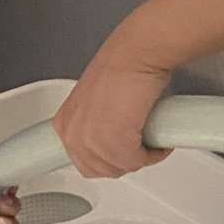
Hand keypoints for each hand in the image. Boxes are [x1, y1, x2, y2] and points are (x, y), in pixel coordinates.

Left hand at [54, 46, 172, 177]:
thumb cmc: (123, 67)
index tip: (122, 153)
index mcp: (65, 124)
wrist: (137, 54)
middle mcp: (73, 134)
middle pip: (102, 169)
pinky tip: (159, 142)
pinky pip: (137, 161)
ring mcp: (92, 139)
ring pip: (121, 167)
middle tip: (141, 147)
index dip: (107, 159)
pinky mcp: (115, 142)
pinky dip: (153, 155)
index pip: (83, 161)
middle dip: (125, 161)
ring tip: (151, 143)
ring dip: (140, 158)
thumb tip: (113, 141)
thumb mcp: (96, 100)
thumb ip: (96, 123)